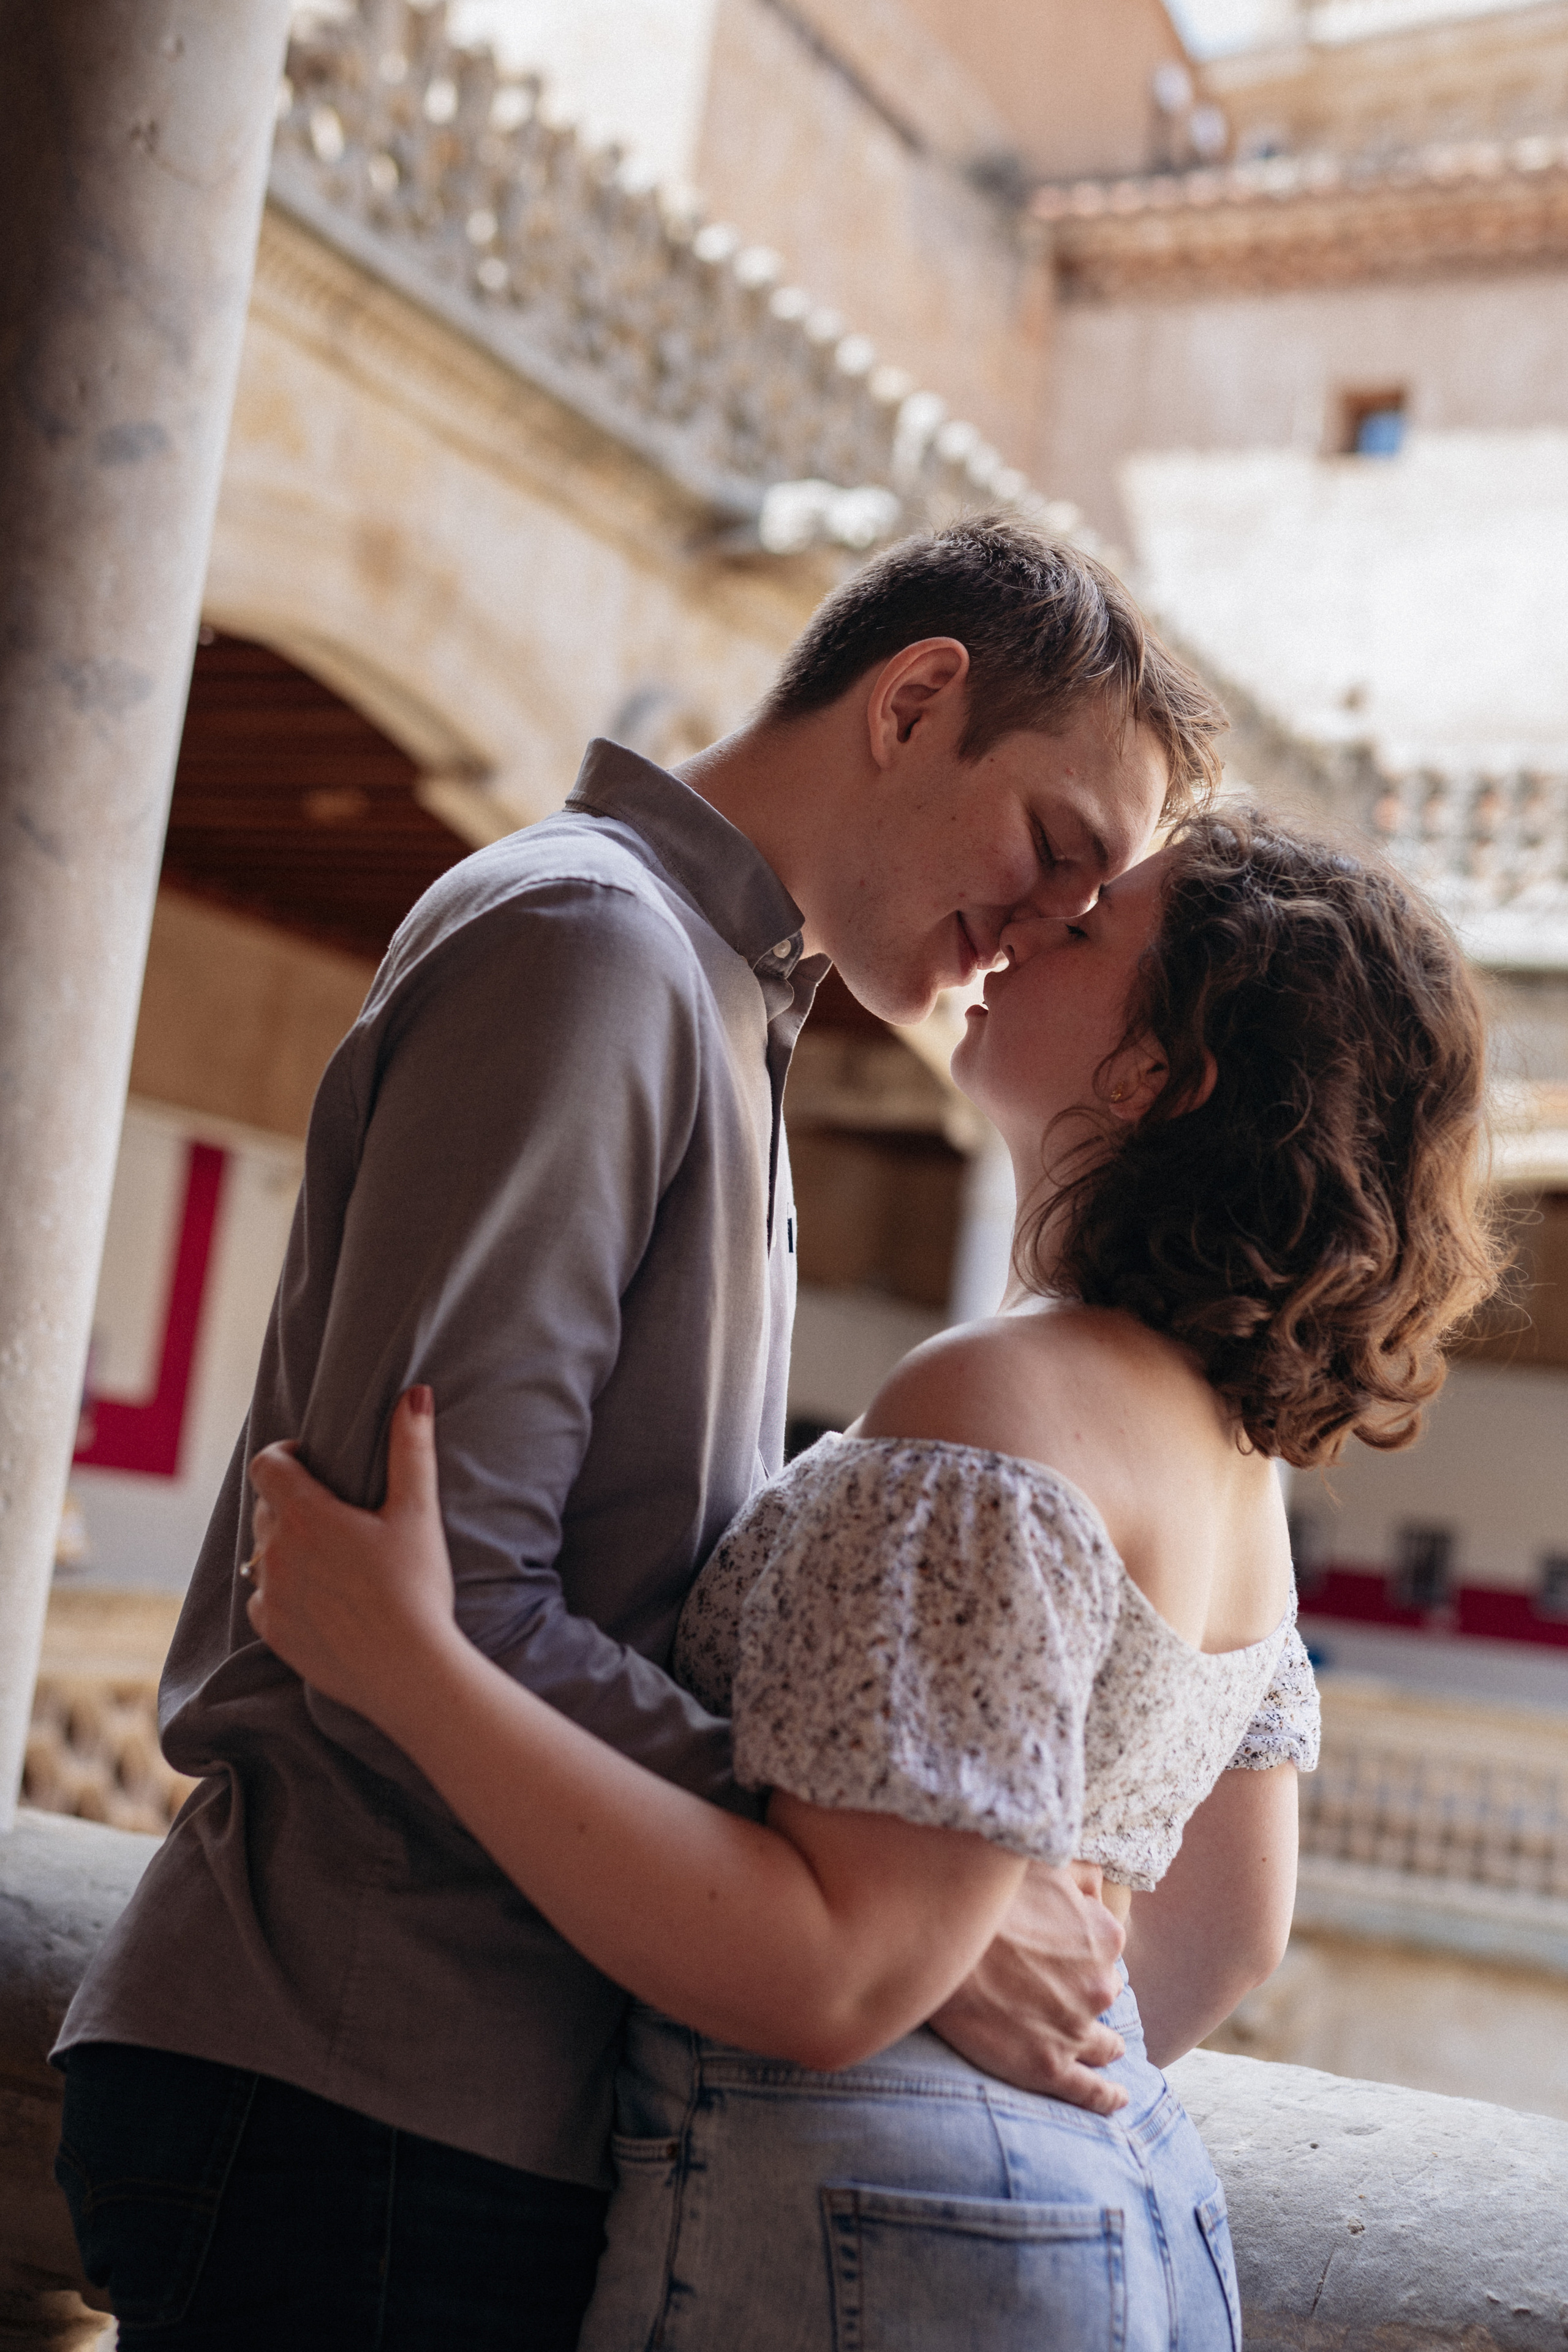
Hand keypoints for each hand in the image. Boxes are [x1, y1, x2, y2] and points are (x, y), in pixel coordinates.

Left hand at [245, 1388, 458, 1731]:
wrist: (409, 1673)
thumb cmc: (416, 1588)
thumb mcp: (418, 1513)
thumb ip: (411, 1449)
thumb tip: (416, 1395)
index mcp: (306, 1514)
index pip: (266, 1465)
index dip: (285, 1456)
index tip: (313, 1462)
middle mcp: (275, 1551)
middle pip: (266, 1508)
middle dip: (291, 1502)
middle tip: (336, 1514)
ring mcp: (269, 1594)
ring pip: (263, 1554)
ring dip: (286, 1547)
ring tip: (330, 1558)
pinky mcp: (273, 1632)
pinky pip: (263, 1598)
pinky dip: (284, 1591)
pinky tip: (322, 1599)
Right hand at [927, 1858, 1128, 2111]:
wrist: (937, 1941)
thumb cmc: (987, 1898)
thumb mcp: (1043, 1864)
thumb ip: (1080, 1875)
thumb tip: (1095, 1888)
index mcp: (1103, 1936)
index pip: (1106, 1948)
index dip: (1084, 1950)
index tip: (1064, 1951)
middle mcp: (1099, 1985)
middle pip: (1102, 1993)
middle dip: (1085, 1992)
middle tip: (1056, 1989)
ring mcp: (1075, 2030)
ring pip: (1104, 2043)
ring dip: (1103, 2043)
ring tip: (1101, 2048)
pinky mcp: (1048, 2067)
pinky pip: (1091, 2091)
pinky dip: (1107, 2097)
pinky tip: (1117, 2098)